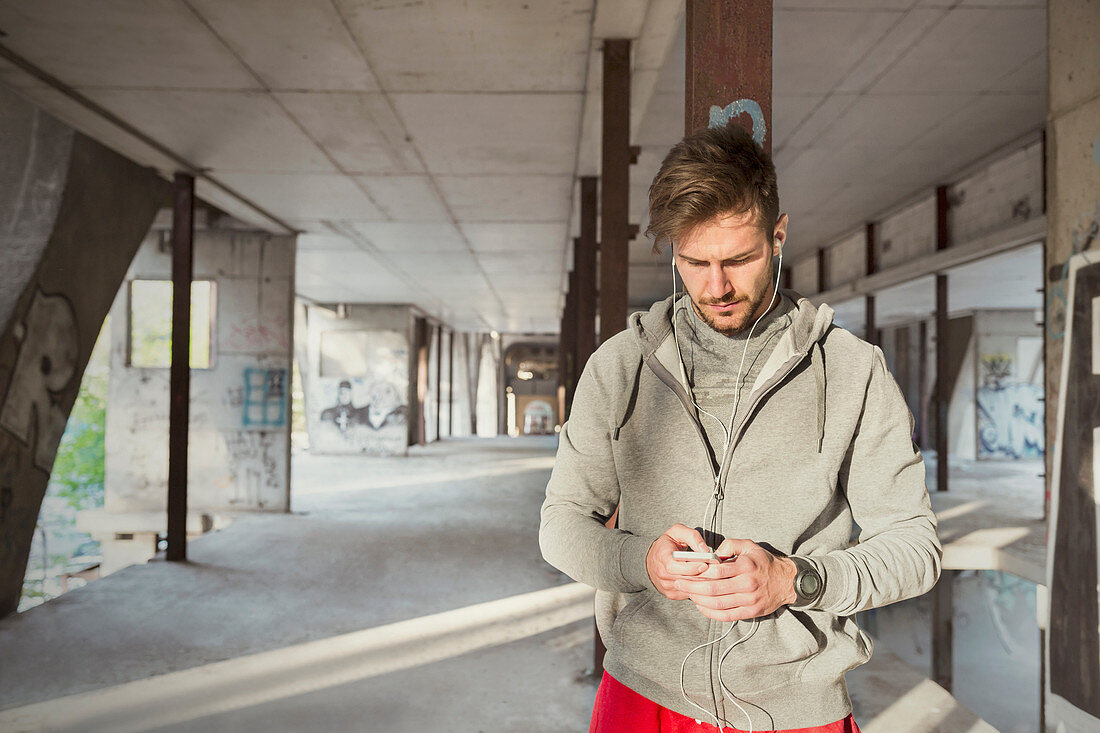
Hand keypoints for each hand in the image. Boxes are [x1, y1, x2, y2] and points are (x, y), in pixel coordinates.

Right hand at [645, 524, 713, 600]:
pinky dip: (697, 588)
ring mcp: (666, 586)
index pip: (675, 567)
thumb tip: (705, 550)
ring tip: (711, 574)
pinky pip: (688, 594)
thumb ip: (692, 536)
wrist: (653, 559)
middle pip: (685, 578)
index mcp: (662, 557)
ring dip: (701, 582)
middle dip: (701, 575)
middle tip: (715, 570)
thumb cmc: (666, 544)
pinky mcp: (671, 594)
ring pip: (688, 588)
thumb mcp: (677, 531)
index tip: (704, 564)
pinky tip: (703, 580)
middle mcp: (662, 574)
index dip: (691, 567)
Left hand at [673, 538, 798, 621]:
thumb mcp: (750, 546)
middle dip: (692, 586)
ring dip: (698, 599)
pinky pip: (726, 615)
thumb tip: (713, 552)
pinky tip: (700, 606)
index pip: (716, 571)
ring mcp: (749, 600)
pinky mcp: (750, 612)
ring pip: (717, 603)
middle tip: (678, 583)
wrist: (786, 582)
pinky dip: (710, 612)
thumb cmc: (764, 562)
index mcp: (745, 566)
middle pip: (712, 588)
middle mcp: (747, 584)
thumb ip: (731, 545)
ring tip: (687, 593)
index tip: (684, 570)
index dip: (697, 571)